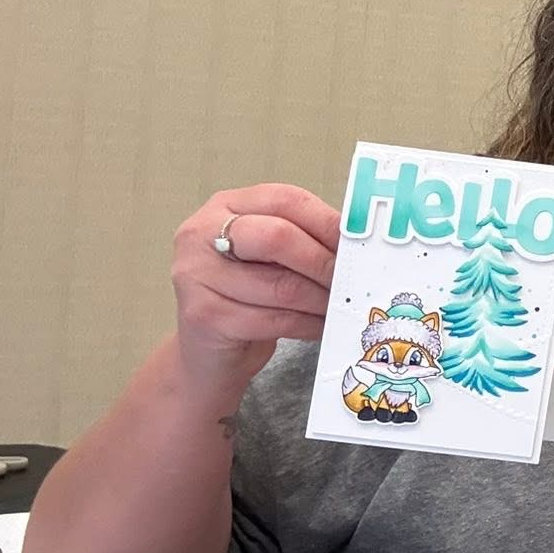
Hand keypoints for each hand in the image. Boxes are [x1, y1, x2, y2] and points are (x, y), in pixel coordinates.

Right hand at [172, 184, 339, 387]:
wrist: (206, 352)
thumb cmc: (245, 296)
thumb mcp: (269, 257)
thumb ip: (302, 240)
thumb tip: (356, 243)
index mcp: (224, 207)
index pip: (284, 199)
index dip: (327, 221)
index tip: (356, 243)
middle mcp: (201, 234)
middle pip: (278, 237)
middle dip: (323, 261)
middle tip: (350, 278)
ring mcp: (197, 275)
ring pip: (280, 285)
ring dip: (321, 299)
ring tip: (342, 304)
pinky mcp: (204, 316)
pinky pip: (274, 319)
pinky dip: (308, 324)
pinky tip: (322, 326)